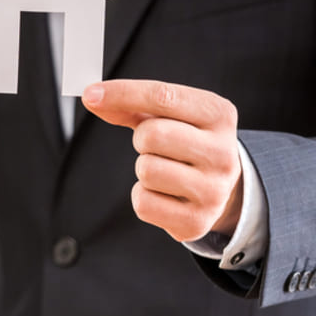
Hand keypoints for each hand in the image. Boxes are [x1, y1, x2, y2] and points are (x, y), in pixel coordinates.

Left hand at [81, 79, 243, 242]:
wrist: (226, 191)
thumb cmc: (187, 143)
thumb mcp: (170, 117)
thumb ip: (132, 105)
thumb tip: (92, 97)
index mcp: (219, 115)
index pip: (163, 96)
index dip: (122, 93)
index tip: (90, 94)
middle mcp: (223, 153)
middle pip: (151, 135)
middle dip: (140, 138)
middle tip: (152, 145)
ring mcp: (213, 190)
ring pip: (146, 170)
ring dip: (143, 168)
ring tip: (164, 170)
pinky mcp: (196, 222)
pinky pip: (143, 203)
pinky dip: (142, 196)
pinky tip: (163, 194)